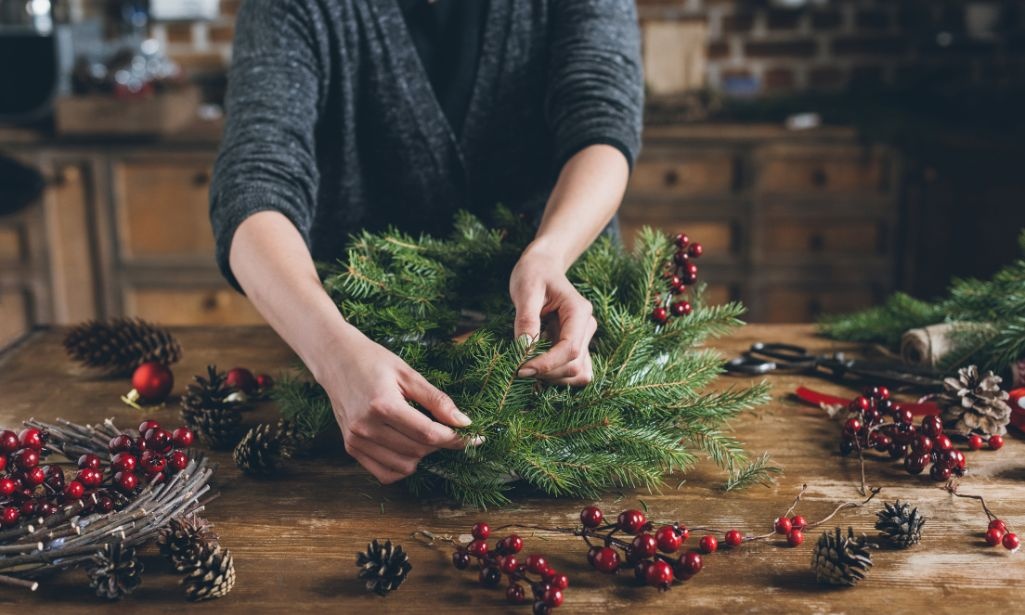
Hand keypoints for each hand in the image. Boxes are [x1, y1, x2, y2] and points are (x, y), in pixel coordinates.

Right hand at [312, 322, 474, 483]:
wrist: (336, 360)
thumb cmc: (374, 361)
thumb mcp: (408, 374)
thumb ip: (437, 400)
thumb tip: (464, 422)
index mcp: (382, 405)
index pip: (428, 433)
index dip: (455, 438)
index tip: (474, 437)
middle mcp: (366, 427)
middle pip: (418, 450)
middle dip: (440, 443)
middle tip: (447, 428)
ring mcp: (356, 440)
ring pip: (404, 466)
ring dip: (422, 455)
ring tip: (422, 433)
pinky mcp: (351, 448)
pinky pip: (385, 474)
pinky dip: (403, 466)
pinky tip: (407, 447)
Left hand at [509, 243, 597, 385]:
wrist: (542, 266)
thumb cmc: (533, 274)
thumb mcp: (526, 291)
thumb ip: (527, 320)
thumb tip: (525, 349)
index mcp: (578, 311)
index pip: (570, 349)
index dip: (546, 364)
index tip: (521, 369)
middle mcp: (587, 326)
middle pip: (574, 365)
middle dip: (547, 373)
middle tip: (519, 367)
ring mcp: (584, 337)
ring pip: (578, 373)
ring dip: (553, 377)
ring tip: (529, 365)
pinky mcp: (578, 345)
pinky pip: (575, 371)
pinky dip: (558, 376)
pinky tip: (538, 367)